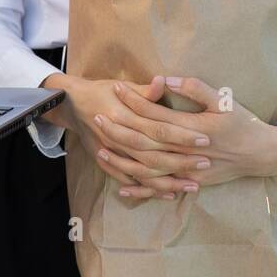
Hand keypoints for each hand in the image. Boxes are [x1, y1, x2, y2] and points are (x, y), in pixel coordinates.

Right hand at [41, 72, 211, 199]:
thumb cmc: (101, 92)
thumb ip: (145, 90)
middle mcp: (118, 138)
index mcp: (125, 117)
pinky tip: (167, 194)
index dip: (182, 135)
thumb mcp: (122, 85)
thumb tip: (163, 82)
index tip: (204, 139)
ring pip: (143, 172)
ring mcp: (112, 153)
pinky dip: (147, 190)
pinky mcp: (107, 163)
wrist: (70, 104)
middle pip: (154, 155)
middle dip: (181, 161)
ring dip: (168, 181)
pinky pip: (129, 181)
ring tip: (193, 186)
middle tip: (205, 164)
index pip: (159, 129)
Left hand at [111, 77, 276, 198]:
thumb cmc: (243, 123)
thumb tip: (165, 79)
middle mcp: (188, 151)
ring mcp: (188, 170)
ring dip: (123, 159)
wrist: (261, 154)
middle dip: (120, 129)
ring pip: (149, 168)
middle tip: (97, 116)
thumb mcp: (224, 100)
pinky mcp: (189, 182)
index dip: (134, 101)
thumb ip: (195, 88)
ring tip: (100, 148)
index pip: (157, 114)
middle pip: (146, 142)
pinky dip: (141, 188)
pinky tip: (121, 185)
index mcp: (195, 128)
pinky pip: (161, 188)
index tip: (116, 88)